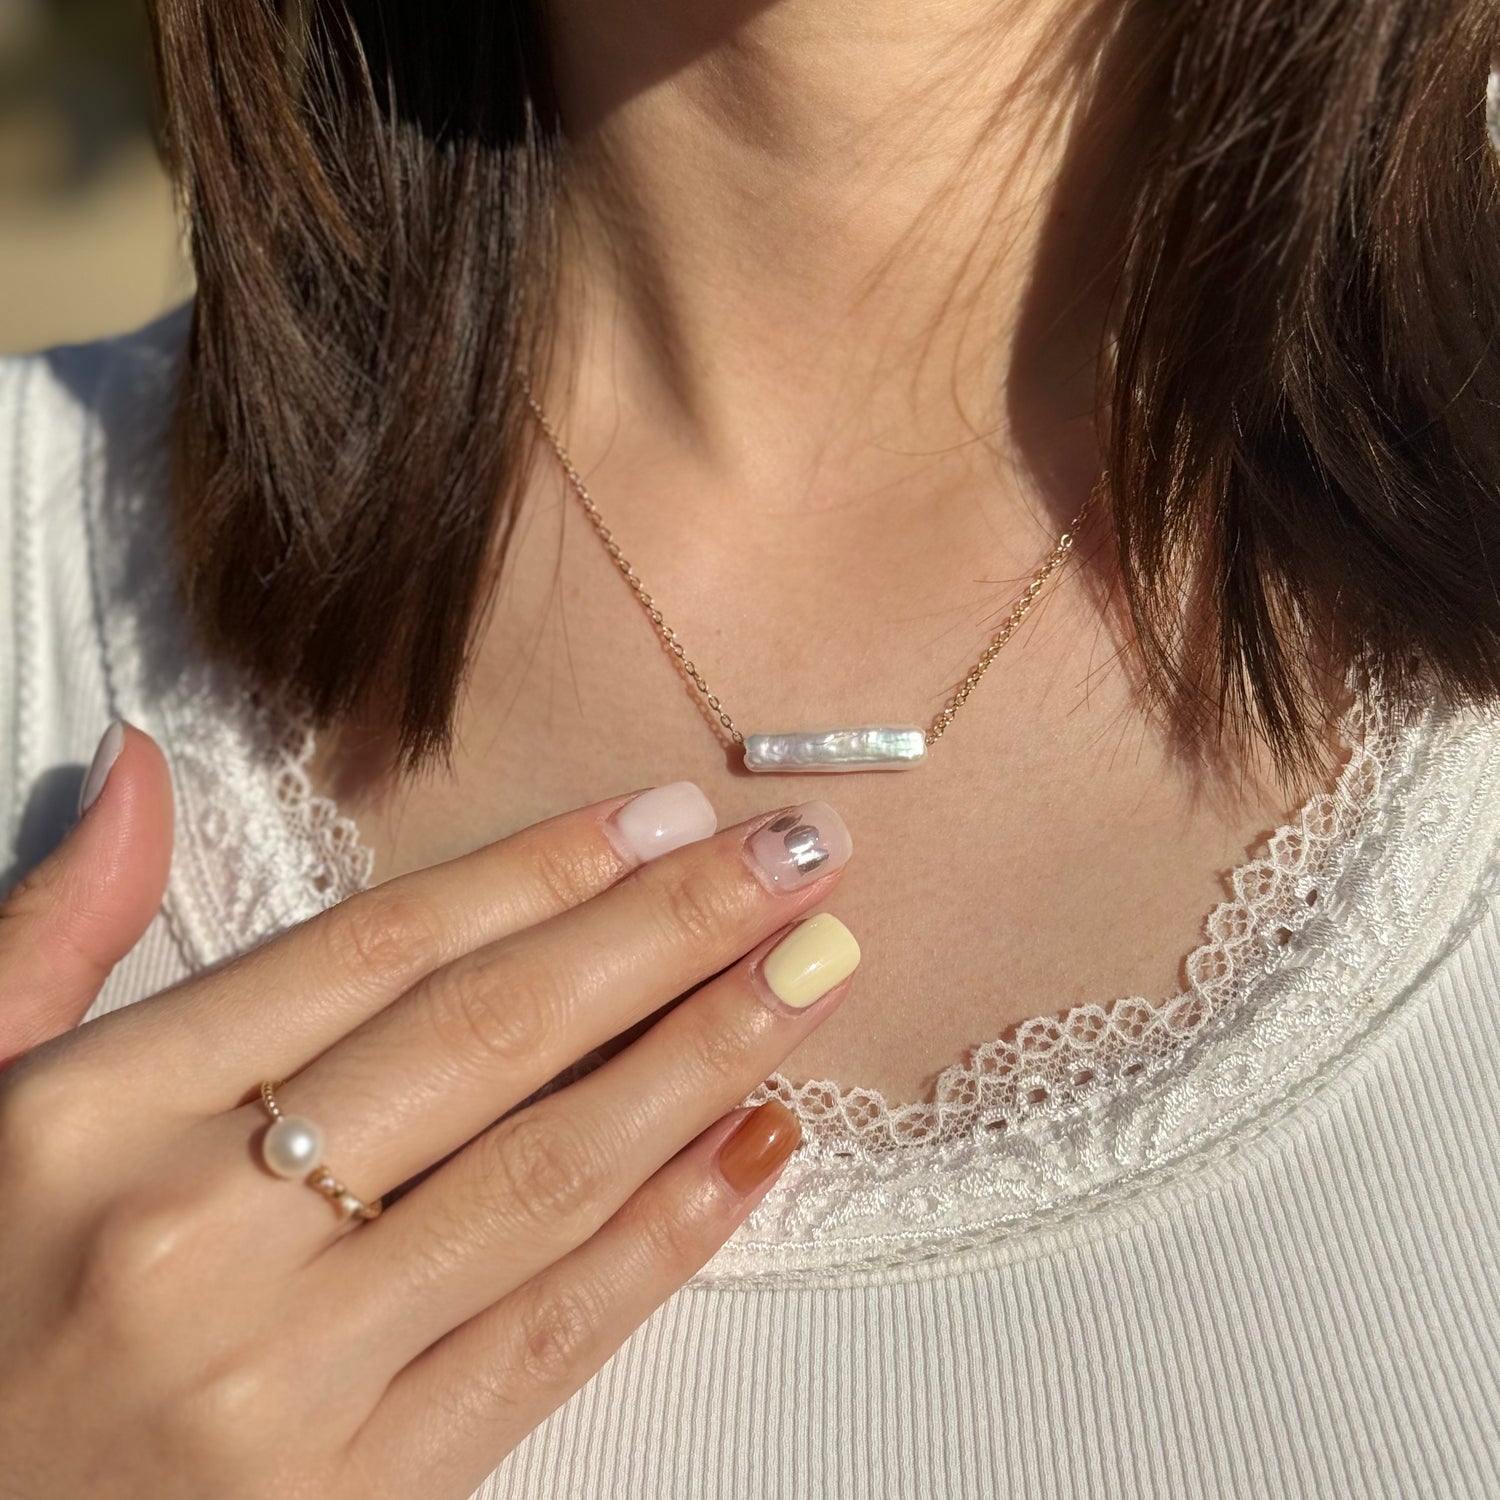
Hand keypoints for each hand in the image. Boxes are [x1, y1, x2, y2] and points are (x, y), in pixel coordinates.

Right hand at [0, 726, 859, 1498]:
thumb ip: (57, 931)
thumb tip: (143, 764)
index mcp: (91, 1119)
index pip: (374, 952)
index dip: (543, 869)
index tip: (669, 814)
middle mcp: (186, 1239)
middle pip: (488, 1041)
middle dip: (666, 933)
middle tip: (797, 855)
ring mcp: (280, 1386)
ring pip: (544, 1177)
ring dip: (704, 1058)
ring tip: (814, 968)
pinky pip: (545, 1340)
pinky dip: (668, 1234)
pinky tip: (760, 1142)